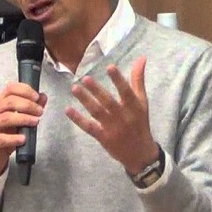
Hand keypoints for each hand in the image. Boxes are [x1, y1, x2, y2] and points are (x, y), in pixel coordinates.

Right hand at [0, 82, 46, 186]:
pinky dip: (13, 138)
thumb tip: (43, 96)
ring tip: (35, 122)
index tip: (37, 97)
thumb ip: (31, 108)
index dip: (24, 90)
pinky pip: (0, 138)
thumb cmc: (6, 135)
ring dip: (23, 118)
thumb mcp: (20, 121)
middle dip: (27, 105)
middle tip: (40, 112)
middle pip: (9, 102)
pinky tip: (23, 139)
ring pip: (5, 118)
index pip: (10, 89)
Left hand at [64, 57, 158, 173]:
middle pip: (108, 102)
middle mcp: (123, 117)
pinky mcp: (103, 137)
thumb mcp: (142, 102)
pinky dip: (78, 119)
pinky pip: (89, 127)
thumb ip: (138, 80)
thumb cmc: (140, 123)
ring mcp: (112, 128)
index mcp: (134, 107)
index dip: (118, 80)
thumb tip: (141, 58)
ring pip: (97, 113)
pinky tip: (68, 109)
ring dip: (85, 100)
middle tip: (85, 78)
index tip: (110, 67)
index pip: (126, 91)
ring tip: (74, 88)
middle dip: (97, 90)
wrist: (140, 154)